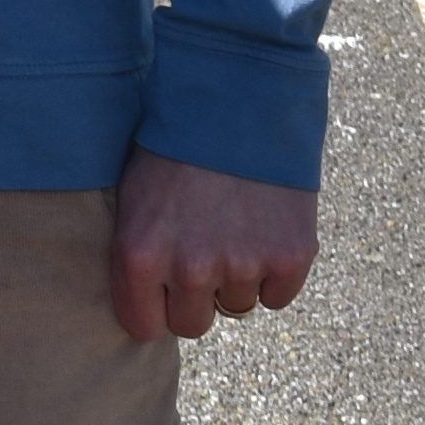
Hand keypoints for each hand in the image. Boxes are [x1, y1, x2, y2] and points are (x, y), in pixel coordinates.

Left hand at [107, 149, 316, 341]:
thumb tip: (148, 303)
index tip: (163, 291)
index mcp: (139, 254)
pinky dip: (274, 271)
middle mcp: (190, 268)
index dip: (155, 309)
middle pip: (193, 324)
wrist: (238, 98)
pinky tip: (264, 228)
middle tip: (203, 252)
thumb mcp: (135, 195)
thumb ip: (139, 255)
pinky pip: (277, 295)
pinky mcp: (289, 258)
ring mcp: (242, 265)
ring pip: (237, 306)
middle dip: (196, 297)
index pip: (144, 326)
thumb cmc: (175, 144)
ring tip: (233, 224)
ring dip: (236, 278)